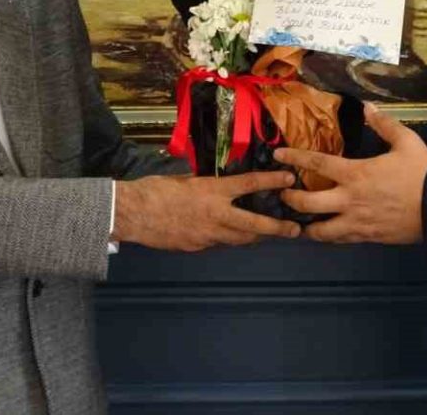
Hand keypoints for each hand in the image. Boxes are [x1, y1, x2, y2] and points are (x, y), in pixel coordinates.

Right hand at [111, 170, 300, 251]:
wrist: (131, 214)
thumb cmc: (154, 190)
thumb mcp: (183, 179)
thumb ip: (204, 182)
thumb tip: (216, 182)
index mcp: (212, 191)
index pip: (249, 184)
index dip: (272, 181)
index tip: (289, 179)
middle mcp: (215, 214)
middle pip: (255, 224)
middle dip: (277, 228)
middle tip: (294, 230)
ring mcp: (207, 235)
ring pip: (239, 238)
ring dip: (255, 236)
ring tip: (268, 235)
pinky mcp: (197, 247)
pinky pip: (219, 243)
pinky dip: (228, 239)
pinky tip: (229, 236)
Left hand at [274, 103, 426, 244]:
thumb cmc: (422, 173)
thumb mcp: (406, 141)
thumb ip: (384, 124)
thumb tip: (367, 107)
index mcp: (356, 173)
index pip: (316, 164)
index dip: (294, 158)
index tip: (278, 155)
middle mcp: (349, 199)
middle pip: (307, 203)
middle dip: (289, 198)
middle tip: (282, 193)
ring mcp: (356, 221)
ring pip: (319, 230)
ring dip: (305, 225)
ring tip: (298, 221)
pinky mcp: (366, 236)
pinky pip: (339, 239)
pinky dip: (328, 236)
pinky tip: (325, 232)